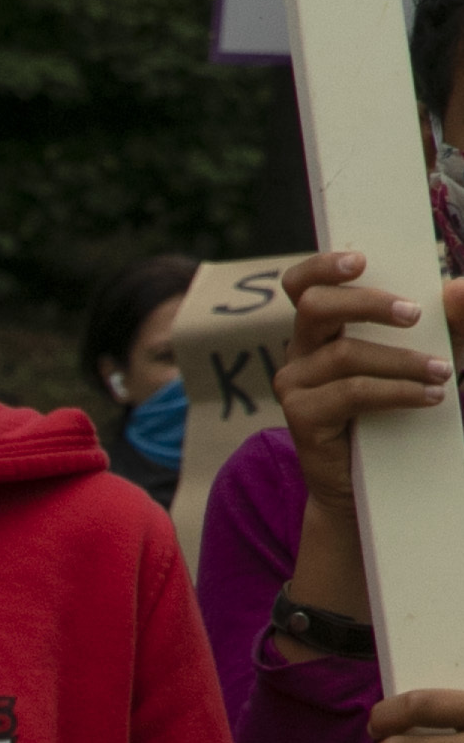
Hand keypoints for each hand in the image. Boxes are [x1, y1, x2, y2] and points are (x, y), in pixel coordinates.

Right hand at [273, 246, 463, 521]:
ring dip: (403, 361)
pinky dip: (398, 392)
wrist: (374, 481)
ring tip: (444, 373)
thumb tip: (456, 290)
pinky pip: (352, 393)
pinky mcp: (301, 417)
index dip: (322, 266)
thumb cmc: (400, 405)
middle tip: (414, 314)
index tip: (361, 261)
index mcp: (322, 328)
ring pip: (345, 354)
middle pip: (314, 306)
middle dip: (367, 304)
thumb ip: (452, 321)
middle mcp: (299, 351)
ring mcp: (295, 384)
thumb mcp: (435, 354)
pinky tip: (430, 397)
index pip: (302, 284)